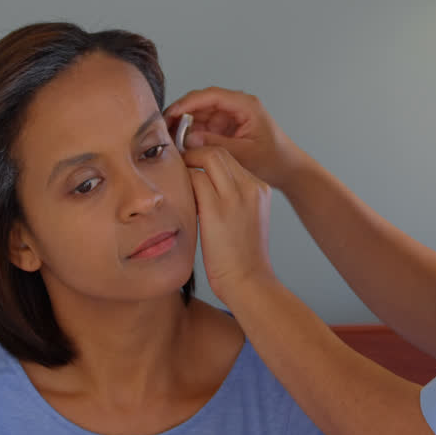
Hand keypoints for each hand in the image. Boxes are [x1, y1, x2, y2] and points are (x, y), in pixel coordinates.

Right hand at [165, 87, 306, 189]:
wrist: (288, 169)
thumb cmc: (273, 160)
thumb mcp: (245, 154)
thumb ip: (217, 145)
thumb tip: (189, 138)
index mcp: (245, 105)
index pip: (211, 96)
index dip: (188, 103)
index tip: (170, 114)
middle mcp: (236, 106)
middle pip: (201, 103)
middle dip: (181, 115)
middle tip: (163, 130)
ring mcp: (230, 116)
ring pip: (199, 115)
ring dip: (184, 126)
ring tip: (169, 140)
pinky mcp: (226, 128)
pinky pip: (204, 127)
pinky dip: (192, 135)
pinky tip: (181, 146)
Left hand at [183, 145, 275, 304]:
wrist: (249, 281)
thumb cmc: (242, 257)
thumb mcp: (247, 219)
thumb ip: (232, 198)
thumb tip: (203, 184)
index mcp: (260, 189)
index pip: (230, 158)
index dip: (207, 157)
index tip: (192, 164)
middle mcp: (251, 187)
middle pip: (219, 153)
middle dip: (195, 154)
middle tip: (178, 163)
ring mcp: (236, 196)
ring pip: (206, 159)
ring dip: (188, 165)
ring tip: (175, 177)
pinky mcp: (217, 208)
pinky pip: (194, 179)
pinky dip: (183, 182)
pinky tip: (177, 196)